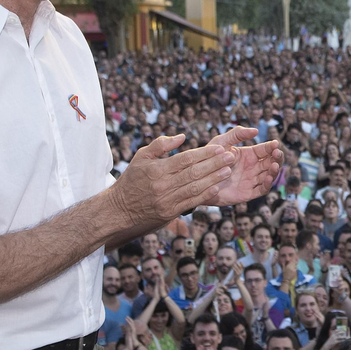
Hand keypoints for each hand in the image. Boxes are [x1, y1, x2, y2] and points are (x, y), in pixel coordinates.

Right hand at [110, 135, 232, 230]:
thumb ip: (160, 145)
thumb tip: (182, 137)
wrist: (119, 210)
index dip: (204, 154)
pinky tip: (217, 188)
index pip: (185, 159)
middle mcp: (162, 184)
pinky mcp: (170, 212)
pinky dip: (205, 195)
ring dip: (214, 179)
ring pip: (195, 187)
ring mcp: (167, 200)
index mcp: (156, 169)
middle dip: (214, 164)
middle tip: (231, 157)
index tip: (220, 148)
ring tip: (228, 170)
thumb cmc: (131, 180)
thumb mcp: (141, 157)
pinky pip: (191, 202)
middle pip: (193, 172)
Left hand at [206, 127, 284, 204]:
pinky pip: (261, 189)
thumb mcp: (222, 142)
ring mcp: (251, 181)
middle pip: (271, 162)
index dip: (272, 147)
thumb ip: (237, 134)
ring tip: (274, 165)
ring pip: (269, 176)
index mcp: (248, 155)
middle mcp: (252, 168)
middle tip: (277, 153)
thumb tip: (256, 130)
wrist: (198, 179)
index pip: (265, 150)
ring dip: (274, 171)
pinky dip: (267, 184)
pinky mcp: (247, 193)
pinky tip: (269, 177)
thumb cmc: (209, 158)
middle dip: (277, 158)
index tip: (275, 144)